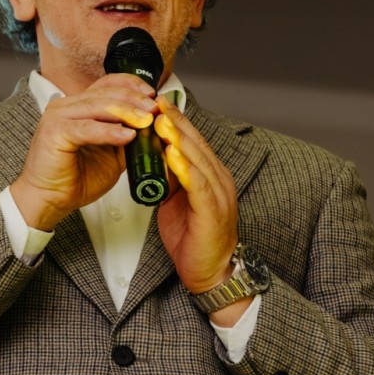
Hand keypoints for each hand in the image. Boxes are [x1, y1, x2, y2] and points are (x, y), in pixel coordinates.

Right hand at [11, 74, 159, 230]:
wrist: (48, 200)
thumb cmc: (74, 179)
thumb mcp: (111, 155)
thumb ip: (127, 137)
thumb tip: (153, 128)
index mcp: (77, 107)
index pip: (107, 84)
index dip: (131, 85)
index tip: (152, 94)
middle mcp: (66, 106)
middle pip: (105, 92)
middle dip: (134, 99)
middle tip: (154, 109)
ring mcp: (58, 116)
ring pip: (98, 106)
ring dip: (126, 112)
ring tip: (146, 120)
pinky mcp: (54, 132)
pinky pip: (88, 128)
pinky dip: (110, 131)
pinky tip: (128, 136)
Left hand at [154, 100, 242, 303]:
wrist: (211, 272)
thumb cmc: (195, 238)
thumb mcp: (177, 201)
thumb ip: (170, 178)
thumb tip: (155, 158)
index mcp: (210, 175)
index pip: (192, 140)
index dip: (175, 120)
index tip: (157, 103)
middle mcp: (218, 179)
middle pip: (195, 143)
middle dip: (175, 121)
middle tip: (156, 102)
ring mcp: (218, 194)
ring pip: (197, 159)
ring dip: (179, 139)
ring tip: (161, 122)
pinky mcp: (213, 211)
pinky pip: (198, 185)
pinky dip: (185, 168)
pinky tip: (172, 155)